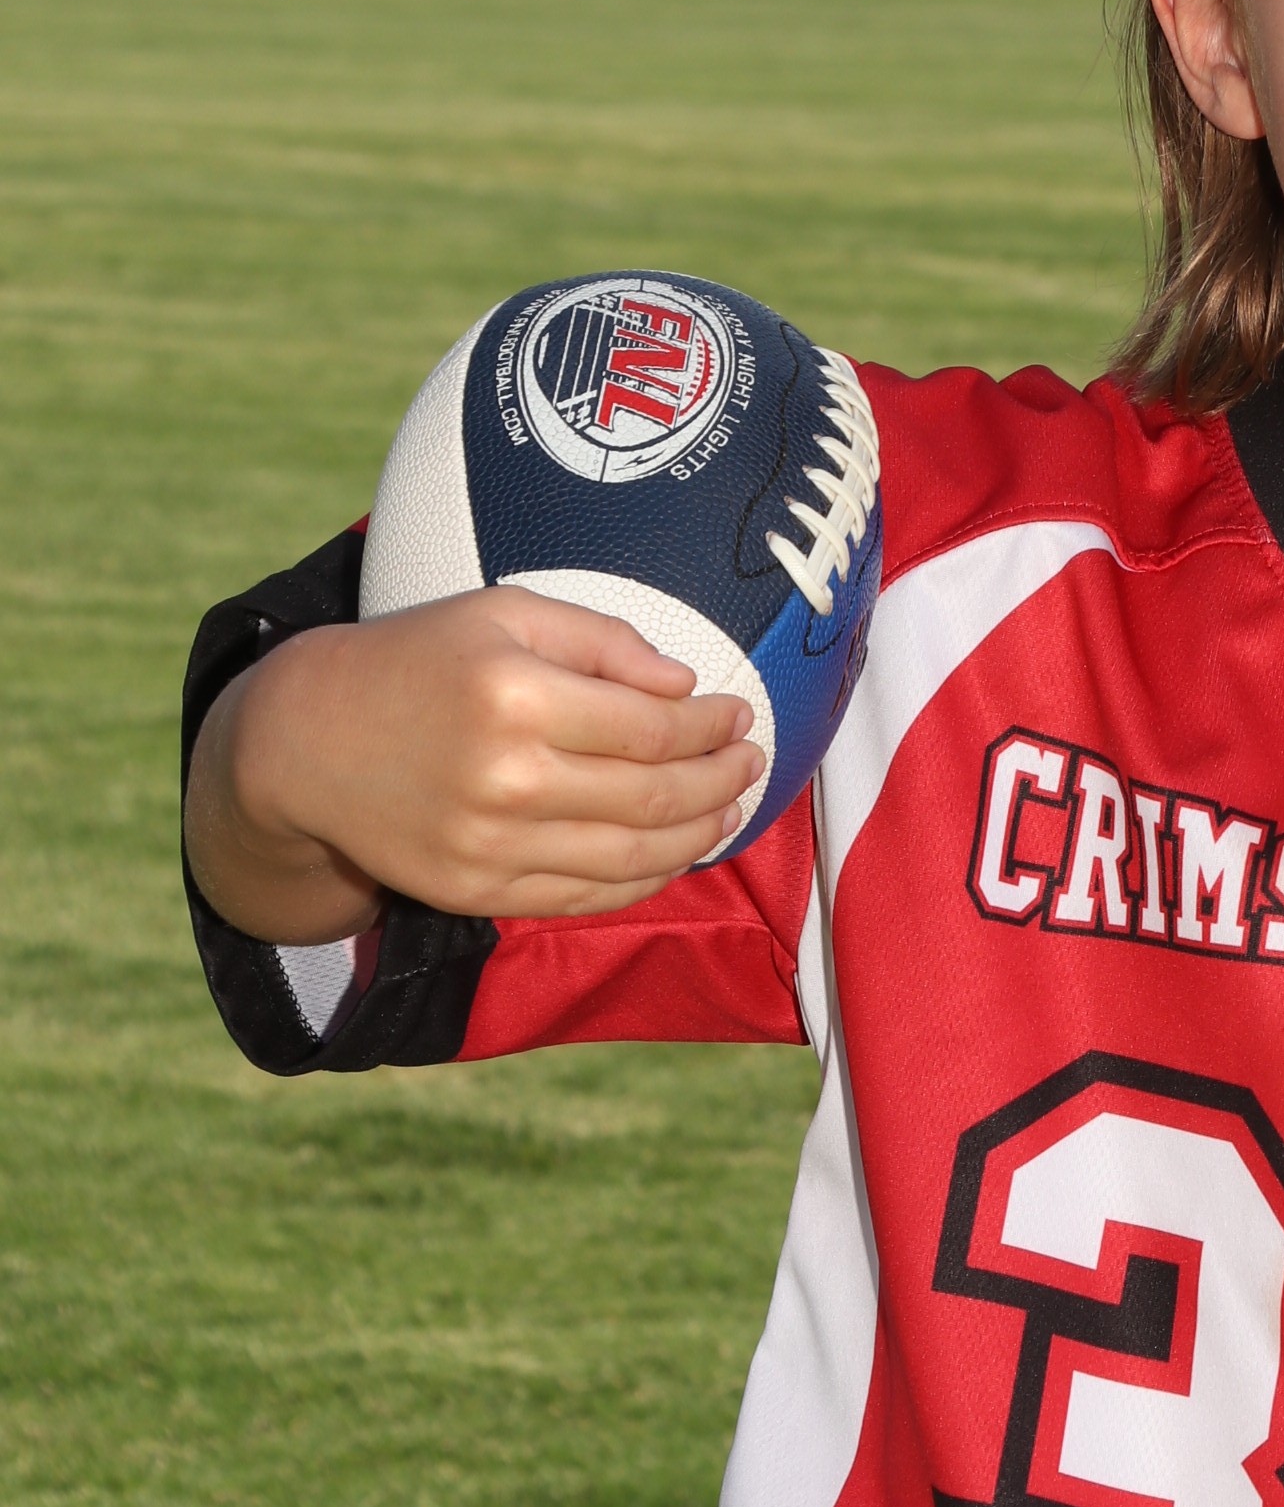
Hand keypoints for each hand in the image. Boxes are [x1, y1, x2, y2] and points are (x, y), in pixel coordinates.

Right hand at [187, 588, 764, 940]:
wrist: (308, 743)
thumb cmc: (417, 661)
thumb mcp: (501, 611)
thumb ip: (601, 640)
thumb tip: (684, 684)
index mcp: (513, 696)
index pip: (651, 728)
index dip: (710, 726)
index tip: (737, 713)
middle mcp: (504, 778)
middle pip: (653, 795)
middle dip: (721, 778)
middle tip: (753, 760)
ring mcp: (489, 846)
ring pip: (631, 856)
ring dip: (699, 834)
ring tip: (730, 805)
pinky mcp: (476, 892)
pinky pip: (586, 895)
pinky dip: (646, 878)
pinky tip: (677, 850)